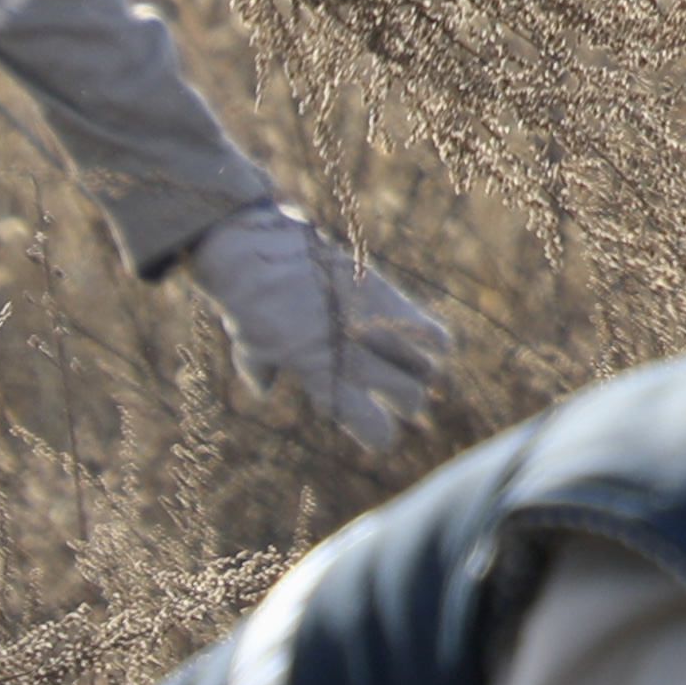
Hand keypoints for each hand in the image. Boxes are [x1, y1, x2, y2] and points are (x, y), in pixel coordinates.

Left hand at [186, 201, 450, 444]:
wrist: (251, 246)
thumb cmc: (243, 298)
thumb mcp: (248, 342)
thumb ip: (261, 370)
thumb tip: (266, 388)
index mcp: (314, 370)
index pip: (360, 414)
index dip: (378, 433)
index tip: (384, 438)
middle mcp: (345, 349)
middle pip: (403, 390)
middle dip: (409, 401)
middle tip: (409, 403)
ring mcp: (363, 318)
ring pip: (417, 358)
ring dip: (424, 371)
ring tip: (428, 373)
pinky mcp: (375, 287)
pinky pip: (417, 321)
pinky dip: (431, 336)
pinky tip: (442, 345)